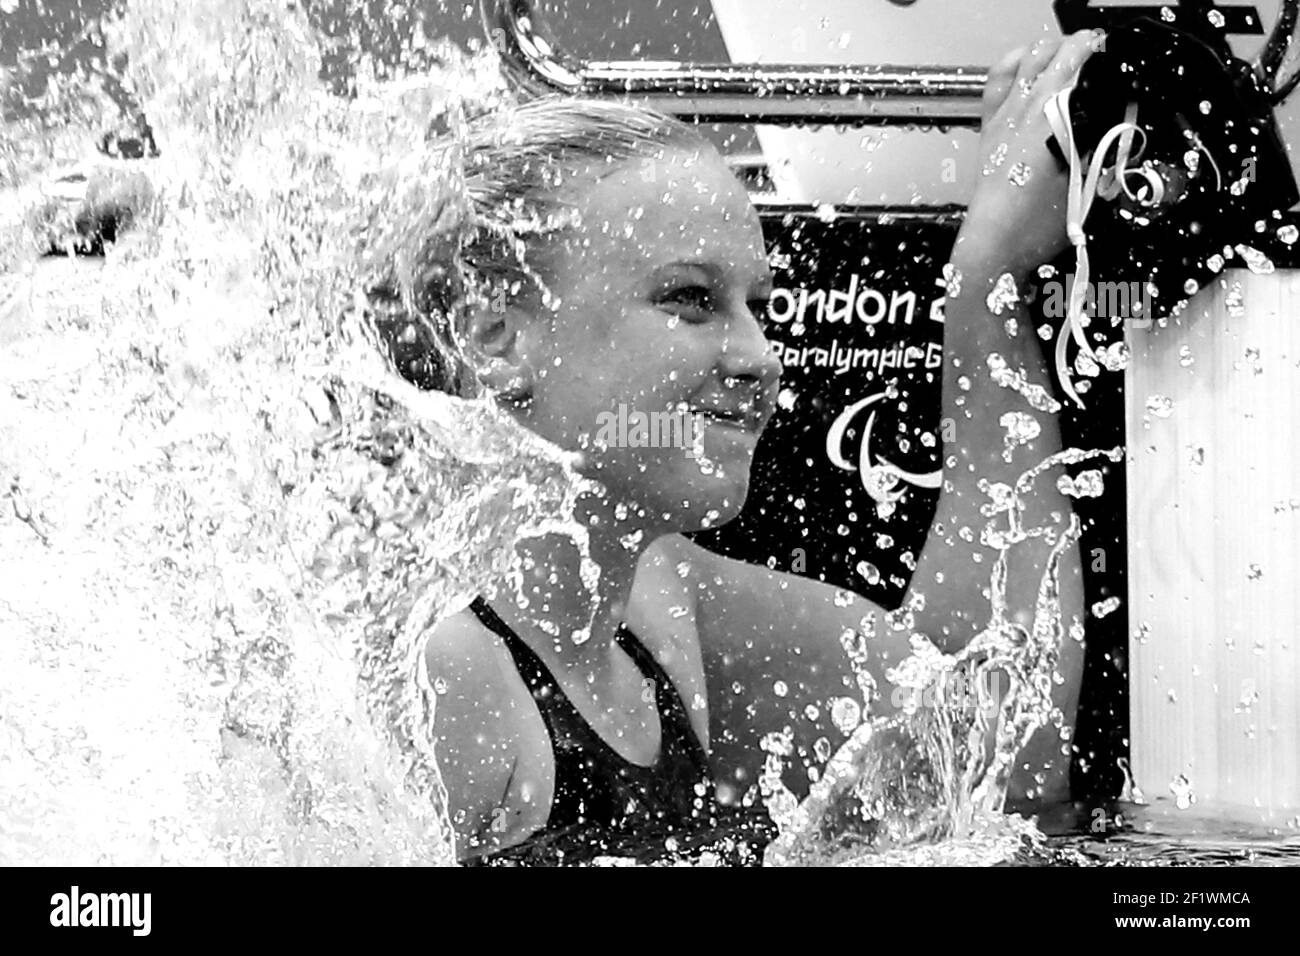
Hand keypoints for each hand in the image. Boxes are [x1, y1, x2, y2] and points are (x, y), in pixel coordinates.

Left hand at [956, 31, 1105, 279]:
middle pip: (1064, 52)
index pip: (1090, 64)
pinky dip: (1017, 60)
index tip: (1123, 58)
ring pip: (1032, 55)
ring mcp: (1007, 111)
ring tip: (1072, 55)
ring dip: (1056, 48)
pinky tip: (1029, 62)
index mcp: (1057, 116)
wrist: (996, 243)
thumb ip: (1102, 145)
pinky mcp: (991, 122)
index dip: (1110, 55)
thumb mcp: (1088, 184)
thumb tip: (1117, 118)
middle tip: (1103, 55)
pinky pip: (999, 77)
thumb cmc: (1041, 222)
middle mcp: (1030, 105)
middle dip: (1088, 46)